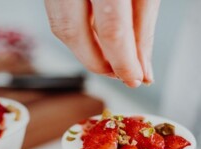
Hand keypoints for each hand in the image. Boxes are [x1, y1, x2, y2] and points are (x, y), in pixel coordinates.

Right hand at [44, 0, 160, 86]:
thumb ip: (143, 30)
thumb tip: (142, 70)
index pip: (111, 26)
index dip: (123, 60)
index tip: (134, 79)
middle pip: (73, 31)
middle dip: (97, 62)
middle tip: (118, 73)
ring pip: (62, 27)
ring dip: (87, 51)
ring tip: (110, 58)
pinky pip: (58, 16)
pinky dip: (79, 35)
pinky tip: (95, 38)